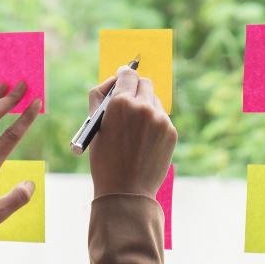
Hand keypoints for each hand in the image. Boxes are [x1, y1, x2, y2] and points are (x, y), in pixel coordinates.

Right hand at [88, 67, 176, 198]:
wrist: (126, 191)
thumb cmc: (104, 159)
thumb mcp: (94, 126)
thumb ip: (99, 96)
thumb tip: (114, 78)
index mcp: (120, 103)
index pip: (127, 74)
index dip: (123, 75)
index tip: (122, 77)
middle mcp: (143, 107)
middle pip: (144, 82)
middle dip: (136, 87)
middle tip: (129, 99)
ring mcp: (160, 119)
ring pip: (154, 100)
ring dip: (146, 105)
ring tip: (134, 129)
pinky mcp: (171, 131)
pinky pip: (162, 117)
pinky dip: (154, 123)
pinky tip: (144, 140)